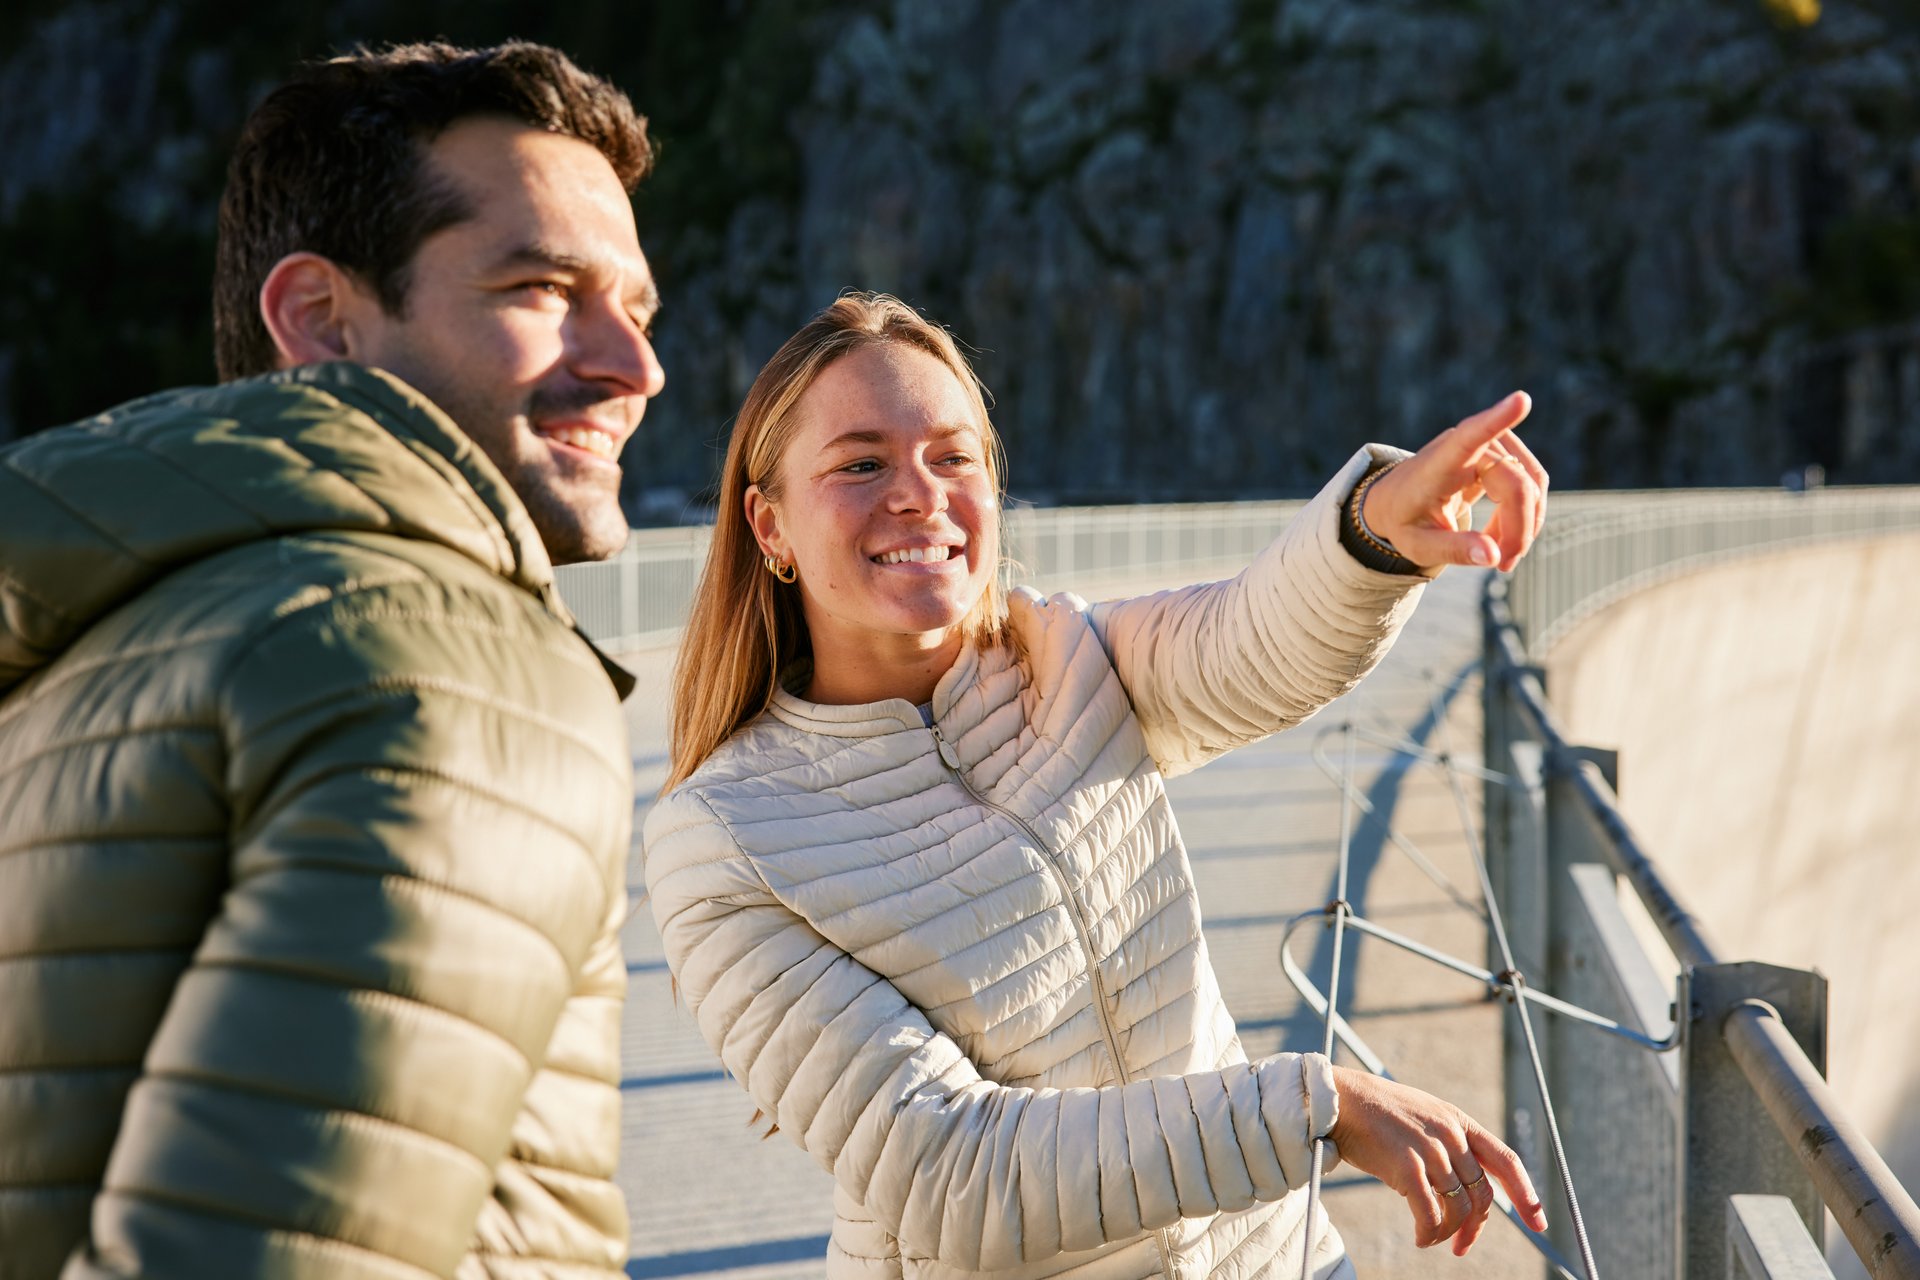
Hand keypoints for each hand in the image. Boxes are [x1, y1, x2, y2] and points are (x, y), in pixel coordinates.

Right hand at [1327, 1067, 1547, 1255]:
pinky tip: (1421, 1238)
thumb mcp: (1424, 1119)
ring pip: (1457, 1208)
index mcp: (1458, 1122)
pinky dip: (1429, 1234)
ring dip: (1448, 1233)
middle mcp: (1450, 1134)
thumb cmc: (1377, 1114)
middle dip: (1475, 1228)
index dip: (1526, 1194)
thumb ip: (1449, 1145)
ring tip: (1431, 1237)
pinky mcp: (1406, 1166)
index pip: (1506, 1160)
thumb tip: (1465, 1189)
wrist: (1340, 1099)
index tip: (1539, 1222)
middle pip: (1481, 1194)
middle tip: (1462, 1247)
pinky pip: (1430, 1215)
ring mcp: (1429, 1150)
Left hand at [1361, 391, 1547, 572]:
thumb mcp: (1418, 545)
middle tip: (1503, 565)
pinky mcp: (1502, 453)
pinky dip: (1526, 514)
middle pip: (1516, 483)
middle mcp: (1465, 447)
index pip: (1469, 437)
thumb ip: (1453, 550)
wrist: (1397, 501)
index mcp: (1438, 464)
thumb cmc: (1405, 521)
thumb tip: (1493, 557)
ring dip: (1526, 523)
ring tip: (1501, 555)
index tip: (1521, 400)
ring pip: (1532, 482)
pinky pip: (1532, 482)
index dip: (1496, 420)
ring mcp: (1487, 446)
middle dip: (1519, 529)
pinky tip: (1502, 537)